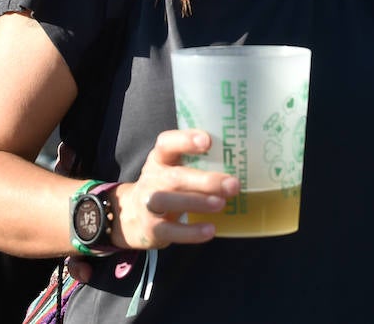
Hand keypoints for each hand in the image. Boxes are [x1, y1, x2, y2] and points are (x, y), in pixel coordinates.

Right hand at [110, 130, 238, 249]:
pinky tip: (210, 230)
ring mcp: (149, 205)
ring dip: (197, 202)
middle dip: (204, 181)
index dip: (185, 140)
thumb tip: (242, 160)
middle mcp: (152, 179)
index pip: (167, 143)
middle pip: (175, 177)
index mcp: (160, 158)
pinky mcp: (152, 229)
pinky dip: (191, 232)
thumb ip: (197, 163)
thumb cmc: (165, 185)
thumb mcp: (173, 168)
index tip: (208, 141)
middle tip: (233, 184)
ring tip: (221, 204)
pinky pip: (171, 230)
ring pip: (169, 201)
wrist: (131, 215)